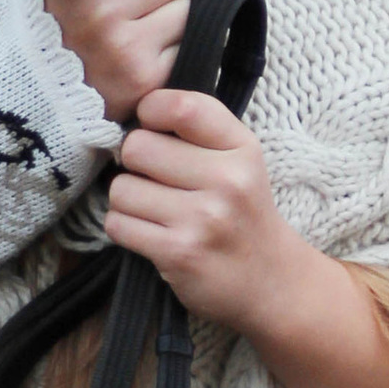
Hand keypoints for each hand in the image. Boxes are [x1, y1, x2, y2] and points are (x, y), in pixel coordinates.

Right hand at [41, 0, 187, 121]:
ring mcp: (121, 47)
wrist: (33, 85)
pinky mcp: (143, 79)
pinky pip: (185, 47)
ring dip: (166, 19)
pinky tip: (137, 56)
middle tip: (124, 8)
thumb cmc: (59, 17)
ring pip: (185, 11)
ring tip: (129, 32)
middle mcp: (96, 9)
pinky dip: (168, 52)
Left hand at [106, 88, 287, 332]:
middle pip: (137, 147)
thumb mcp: (241, 161)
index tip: (154, 130)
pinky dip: (125, 229)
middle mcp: (227, 180)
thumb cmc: (243, 213)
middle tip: (155, 181)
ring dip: (128, 201)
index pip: (180, 107)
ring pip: (121, 189)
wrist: (270, 280)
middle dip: (135, 164)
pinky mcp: (179, 252)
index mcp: (242, 148)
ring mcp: (204, 218)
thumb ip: (198, 130)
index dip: (150, 112)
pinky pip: (118, 224)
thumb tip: (134, 112)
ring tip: (156, 212)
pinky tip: (151, 234)